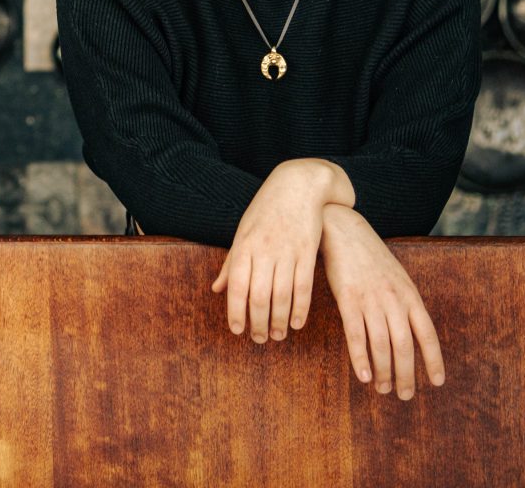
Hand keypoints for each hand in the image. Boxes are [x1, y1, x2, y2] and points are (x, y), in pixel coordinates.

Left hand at [210, 161, 331, 344]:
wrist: (297, 185)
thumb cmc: (265, 211)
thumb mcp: (242, 232)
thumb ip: (231, 263)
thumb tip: (216, 289)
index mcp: (244, 245)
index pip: (237, 286)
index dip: (235, 312)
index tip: (236, 331)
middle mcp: (264, 250)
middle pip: (259, 296)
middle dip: (258, 323)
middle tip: (259, 339)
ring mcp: (287, 251)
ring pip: (282, 296)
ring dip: (280, 321)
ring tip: (278, 335)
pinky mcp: (308, 253)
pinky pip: (304, 287)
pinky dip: (301, 309)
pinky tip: (297, 323)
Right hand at [317, 203, 445, 400]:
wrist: (343, 229)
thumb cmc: (370, 256)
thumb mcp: (397, 277)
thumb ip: (405, 303)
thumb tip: (413, 332)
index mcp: (409, 294)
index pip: (427, 334)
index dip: (433, 360)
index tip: (436, 382)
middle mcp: (394, 299)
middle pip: (405, 345)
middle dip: (407, 375)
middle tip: (406, 396)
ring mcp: (370, 299)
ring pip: (381, 344)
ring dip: (383, 371)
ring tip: (383, 389)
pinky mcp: (347, 298)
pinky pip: (356, 334)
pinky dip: (360, 358)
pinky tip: (362, 376)